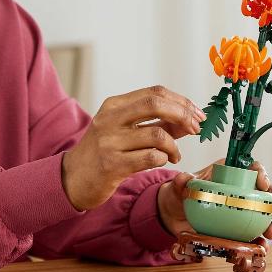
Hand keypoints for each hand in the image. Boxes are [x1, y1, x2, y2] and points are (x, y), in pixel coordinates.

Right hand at [62, 85, 205, 210]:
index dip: (181, 101)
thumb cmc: (104, 152)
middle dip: (182, 115)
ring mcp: (110, 141)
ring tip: (175, 154)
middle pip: (155, 104)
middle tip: (195, 128)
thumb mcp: (125, 131)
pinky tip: (162, 161)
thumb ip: (156, 124)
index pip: (154, 92)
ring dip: (174, 146)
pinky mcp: (112, 164)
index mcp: (114, 105)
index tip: (197, 113)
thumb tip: (189, 120)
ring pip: (157, 134)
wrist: (74, 178)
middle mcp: (110, 119)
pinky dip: (163, 158)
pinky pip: (151, 157)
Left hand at [157, 159, 271, 250]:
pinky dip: (260, 241)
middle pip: (268, 192)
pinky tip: (261, 247)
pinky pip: (255, 234)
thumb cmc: (182, 195)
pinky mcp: (241, 228)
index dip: (262, 174)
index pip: (253, 168)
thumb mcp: (180, 187)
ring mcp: (244, 210)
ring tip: (270, 234)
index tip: (264, 184)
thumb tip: (184, 178)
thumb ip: (181, 182)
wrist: (176, 217)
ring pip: (267, 215)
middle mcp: (242, 190)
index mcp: (231, 173)